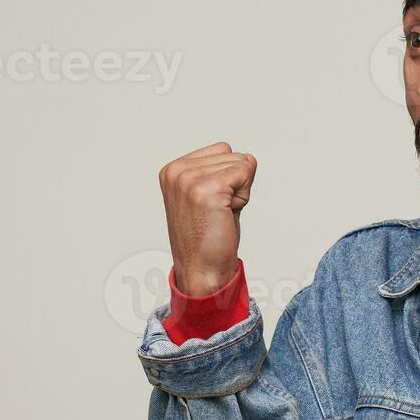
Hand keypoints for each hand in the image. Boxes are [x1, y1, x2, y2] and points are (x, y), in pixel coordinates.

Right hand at [158, 142, 256, 296]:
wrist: (202, 270)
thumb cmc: (207, 238)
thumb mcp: (204, 196)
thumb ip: (215, 172)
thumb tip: (246, 157)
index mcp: (173, 170)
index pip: (222, 149)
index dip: (228, 177)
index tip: (213, 204)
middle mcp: (178, 171)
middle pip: (233, 154)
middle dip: (235, 184)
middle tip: (218, 212)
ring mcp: (190, 178)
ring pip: (242, 163)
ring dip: (240, 191)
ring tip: (220, 214)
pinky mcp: (208, 188)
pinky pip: (246, 172)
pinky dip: (244, 197)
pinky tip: (226, 215)